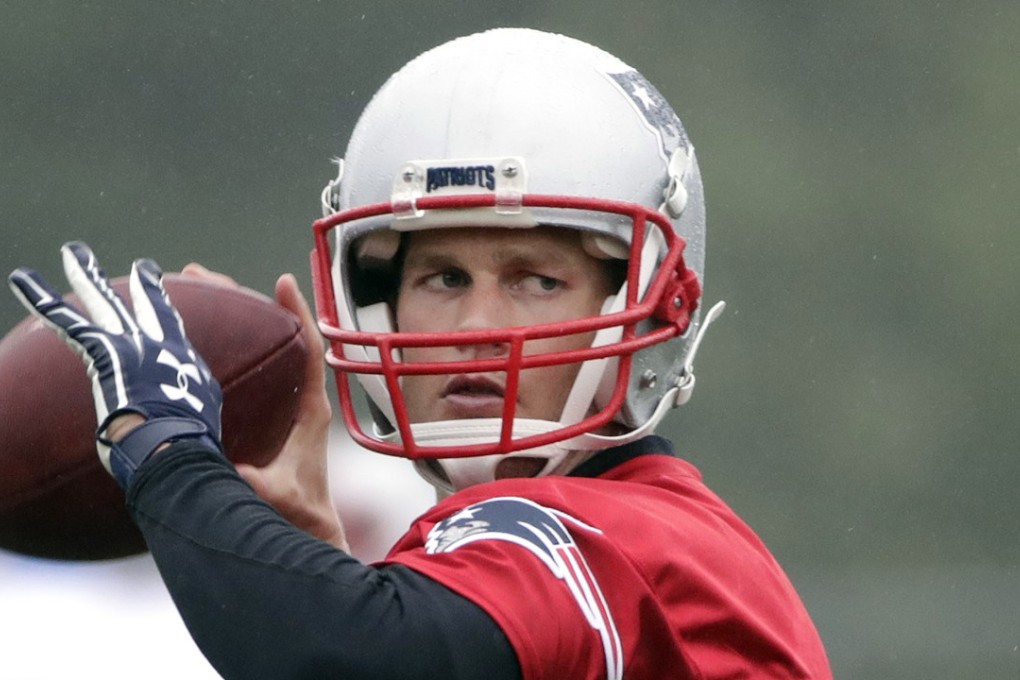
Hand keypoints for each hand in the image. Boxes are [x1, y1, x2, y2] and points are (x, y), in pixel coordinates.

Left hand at [8, 243, 222, 488]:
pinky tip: (23, 279)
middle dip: (146, 284)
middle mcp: (163, 347)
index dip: (169, 315)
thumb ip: (189, 416)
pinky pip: (67, 320)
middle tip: (144, 266)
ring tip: (72, 251)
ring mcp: (135, 346)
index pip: (175, 333)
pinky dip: (43, 299)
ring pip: (106, 302)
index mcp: (186, 365)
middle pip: (150, 307)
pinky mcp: (107, 352)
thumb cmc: (185, 448)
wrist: (175, 448)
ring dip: (87, 275)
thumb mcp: (198, 426)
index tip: (168, 303)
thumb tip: (191, 439)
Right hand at [182, 264, 347, 550]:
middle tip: (201, 275)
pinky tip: (193, 340)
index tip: (283, 280)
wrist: (309, 530)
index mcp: (309, 409)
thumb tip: (242, 473)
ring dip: (229, 318)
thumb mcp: (283, 498)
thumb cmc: (302, 514)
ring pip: (259, 349)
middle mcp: (299, 399)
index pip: (309, 350)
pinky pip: (249, 371)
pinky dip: (224, 349)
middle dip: (241, 302)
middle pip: (276, 337)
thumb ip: (266, 486)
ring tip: (190, 290)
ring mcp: (283, 405)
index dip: (298, 313)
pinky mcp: (268, 416)